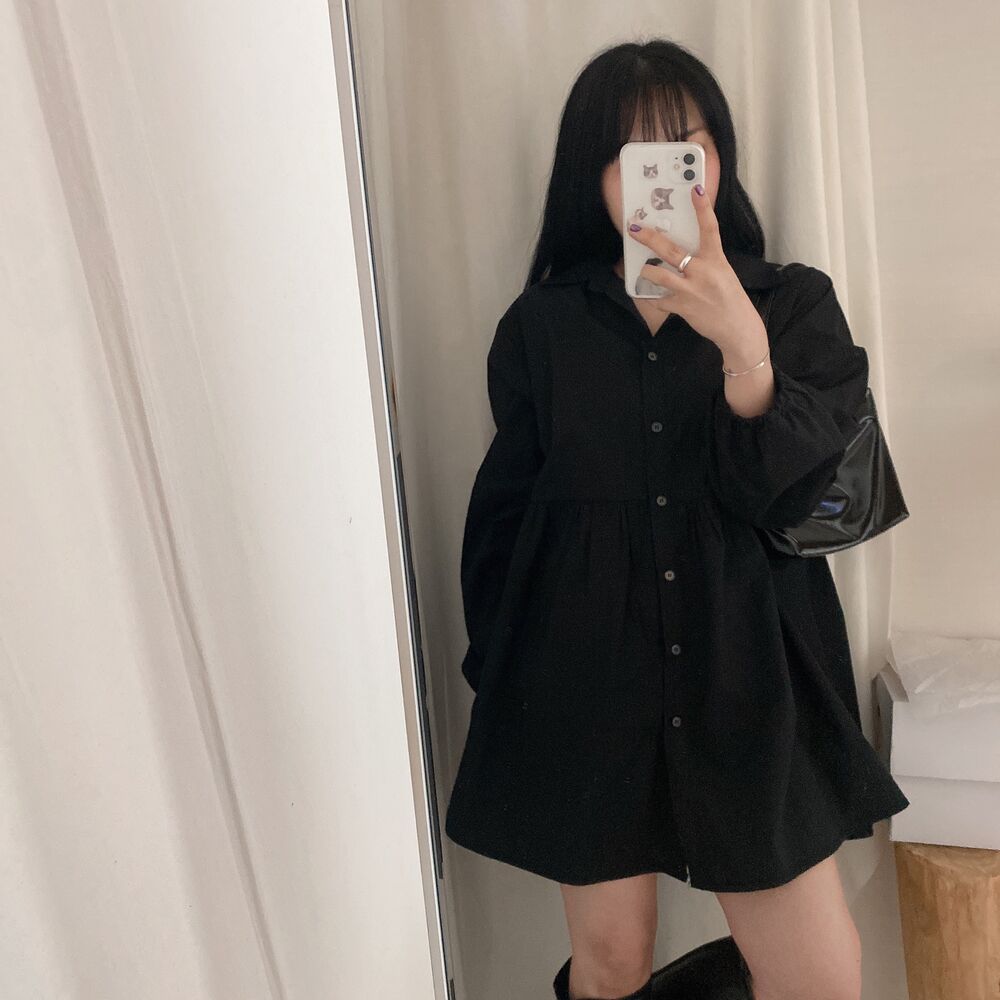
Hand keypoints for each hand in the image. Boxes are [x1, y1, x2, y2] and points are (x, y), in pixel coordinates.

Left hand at [626, 186, 765, 356]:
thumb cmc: (729, 298)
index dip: (702, 208)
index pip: (709, 228)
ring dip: (647, 271)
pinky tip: (653, 296)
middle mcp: (703, 271)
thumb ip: (704, 261)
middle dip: (649, 238)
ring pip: (659, 275)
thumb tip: (680, 253)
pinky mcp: (682, 307)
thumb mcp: (722, 273)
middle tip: (634, 228)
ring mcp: (691, 290)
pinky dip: (655, 298)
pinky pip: (660, 299)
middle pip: (671, 250)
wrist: (737, 328)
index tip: (695, 189)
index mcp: (716, 259)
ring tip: (642, 268)